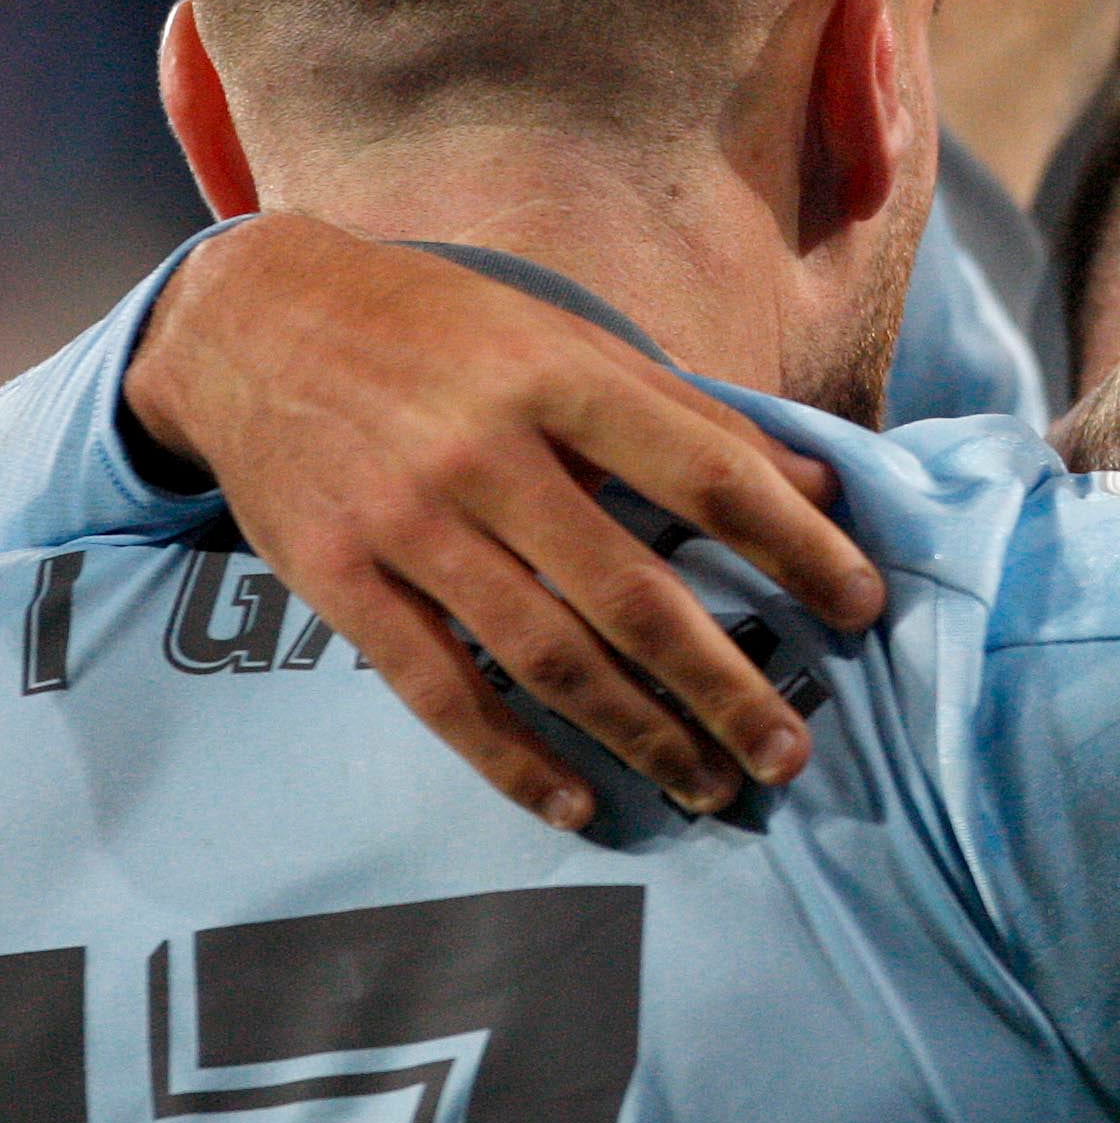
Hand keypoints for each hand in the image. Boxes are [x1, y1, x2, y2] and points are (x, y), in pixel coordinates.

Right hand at [124, 216, 888, 826]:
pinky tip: (581, 803)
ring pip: (545, 656)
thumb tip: (819, 488)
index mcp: (560, 378)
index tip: (862, 606)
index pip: (709, 475)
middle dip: (725, 682)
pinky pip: (438, 690)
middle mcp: (486, 454)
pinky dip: (511, 759)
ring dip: (640, 734)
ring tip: (714, 785)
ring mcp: (406, 523)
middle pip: (632, 593)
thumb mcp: (567, 337)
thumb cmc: (443, 329)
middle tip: (794, 748)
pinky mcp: (336, 580)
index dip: (795, 547)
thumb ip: (690, 415)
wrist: (253, 319)